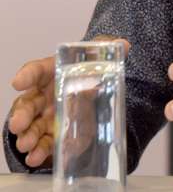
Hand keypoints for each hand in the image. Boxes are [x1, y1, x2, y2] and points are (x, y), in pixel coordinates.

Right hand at [7, 37, 129, 168]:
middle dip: (21, 114)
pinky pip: (44, 143)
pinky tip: (36, 157)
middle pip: (28, 103)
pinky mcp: (54, 133)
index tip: (19, 82)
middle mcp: (43, 96)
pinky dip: (39, 151)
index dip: (27, 75)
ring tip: (27, 144)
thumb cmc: (86, 72)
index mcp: (51, 73)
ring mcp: (45, 117)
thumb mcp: (97, 59)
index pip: (37, 70)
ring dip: (27, 136)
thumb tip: (123, 44)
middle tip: (18, 124)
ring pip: (31, 126)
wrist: (93, 92)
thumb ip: (106, 50)